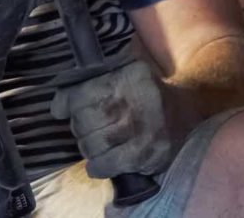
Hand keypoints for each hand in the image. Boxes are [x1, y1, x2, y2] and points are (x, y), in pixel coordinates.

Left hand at [50, 60, 172, 178]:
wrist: (187, 113)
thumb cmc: (145, 94)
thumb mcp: (123, 76)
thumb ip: (90, 85)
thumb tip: (56, 107)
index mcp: (125, 78)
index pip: (80, 94)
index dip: (66, 104)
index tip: (62, 110)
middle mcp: (132, 102)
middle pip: (83, 121)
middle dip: (79, 127)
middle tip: (88, 128)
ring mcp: (140, 129)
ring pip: (91, 144)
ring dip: (87, 147)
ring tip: (97, 143)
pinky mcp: (145, 154)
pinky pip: (106, 164)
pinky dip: (97, 167)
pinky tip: (98, 164)